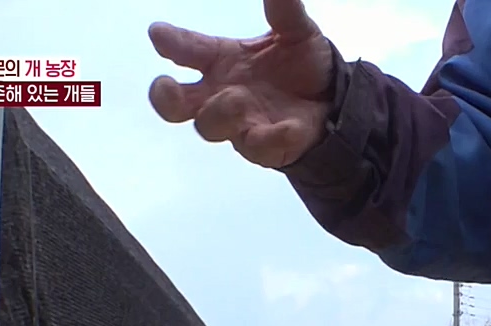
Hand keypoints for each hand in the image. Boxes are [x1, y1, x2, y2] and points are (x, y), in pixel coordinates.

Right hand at [147, 0, 333, 167]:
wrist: (331, 99)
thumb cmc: (299, 65)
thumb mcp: (295, 32)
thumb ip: (284, 11)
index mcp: (220, 60)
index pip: (187, 49)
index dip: (170, 41)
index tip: (159, 34)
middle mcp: (220, 94)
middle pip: (175, 103)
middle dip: (165, 97)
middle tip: (165, 86)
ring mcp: (240, 123)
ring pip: (209, 126)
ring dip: (218, 112)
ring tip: (236, 97)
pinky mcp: (266, 146)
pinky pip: (259, 148)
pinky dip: (270, 138)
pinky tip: (286, 127)